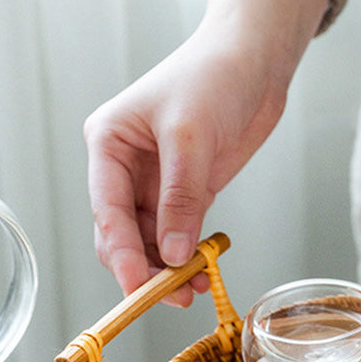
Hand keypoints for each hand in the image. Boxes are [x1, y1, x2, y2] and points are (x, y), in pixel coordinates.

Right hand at [84, 0, 327, 305]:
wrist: (254, 64)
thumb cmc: (213, 78)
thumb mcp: (190, 138)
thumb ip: (180, 199)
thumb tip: (172, 254)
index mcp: (109, 144)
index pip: (106, 210)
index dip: (122, 254)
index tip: (139, 288)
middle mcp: (127, 167)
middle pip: (123, 233)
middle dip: (145, 268)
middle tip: (172, 297)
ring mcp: (157, 182)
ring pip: (152, 239)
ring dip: (171, 268)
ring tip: (196, 290)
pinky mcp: (188, 191)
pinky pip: (181, 233)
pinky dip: (191, 256)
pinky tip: (204, 273)